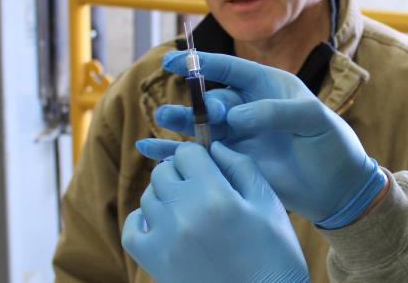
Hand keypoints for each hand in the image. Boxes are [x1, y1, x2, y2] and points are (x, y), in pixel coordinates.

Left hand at [121, 141, 308, 282]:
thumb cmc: (274, 252)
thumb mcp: (268, 202)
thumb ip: (241, 166)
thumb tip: (215, 146)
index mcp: (215, 196)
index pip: (187, 153)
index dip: (199, 155)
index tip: (209, 165)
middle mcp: (184, 214)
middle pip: (163, 172)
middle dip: (180, 172)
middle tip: (200, 185)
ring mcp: (165, 240)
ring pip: (148, 197)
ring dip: (165, 195)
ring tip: (188, 207)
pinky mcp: (154, 262)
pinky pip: (133, 229)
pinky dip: (144, 220)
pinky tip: (164, 222)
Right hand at [139, 51, 385, 227]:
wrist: (338, 187)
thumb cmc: (332, 144)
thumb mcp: (313, 119)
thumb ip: (275, 112)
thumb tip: (236, 117)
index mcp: (268, 87)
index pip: (231, 69)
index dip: (203, 63)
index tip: (175, 60)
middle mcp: (249, 108)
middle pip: (212, 99)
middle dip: (200, 102)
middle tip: (201, 113)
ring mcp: (239, 136)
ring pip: (201, 124)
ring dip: (180, 120)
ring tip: (161, 117)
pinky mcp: (232, 162)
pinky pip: (199, 153)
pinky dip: (173, 150)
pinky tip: (149, 148)